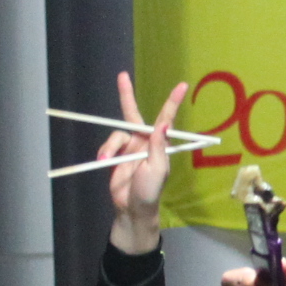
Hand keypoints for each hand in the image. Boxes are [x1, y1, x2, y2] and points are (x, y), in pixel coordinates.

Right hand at [104, 70, 188, 254]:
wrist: (132, 208)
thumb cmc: (151, 191)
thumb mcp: (158, 169)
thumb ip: (158, 146)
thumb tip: (163, 124)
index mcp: (160, 144)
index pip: (167, 118)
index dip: (173, 101)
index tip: (182, 85)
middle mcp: (145, 141)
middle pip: (133, 114)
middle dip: (126, 96)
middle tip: (122, 76)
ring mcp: (130, 147)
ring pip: (116, 134)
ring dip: (110, 145)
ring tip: (106, 159)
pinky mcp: (116, 155)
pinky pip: (108, 145)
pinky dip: (105, 151)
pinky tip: (103, 160)